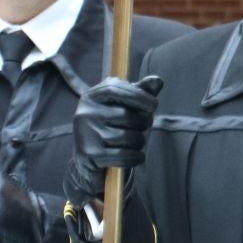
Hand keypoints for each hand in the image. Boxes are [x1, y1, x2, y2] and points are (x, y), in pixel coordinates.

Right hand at [66, 76, 162, 204]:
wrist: (88, 162)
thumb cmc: (111, 129)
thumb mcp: (124, 108)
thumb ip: (139, 94)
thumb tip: (157, 80)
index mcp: (91, 97)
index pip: (116, 89)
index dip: (139, 95)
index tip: (153, 105)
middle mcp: (85, 113)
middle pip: (127, 116)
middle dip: (142, 124)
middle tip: (140, 129)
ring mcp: (86, 134)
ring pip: (129, 137)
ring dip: (139, 143)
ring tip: (135, 143)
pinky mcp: (89, 155)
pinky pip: (125, 155)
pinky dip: (136, 158)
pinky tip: (135, 157)